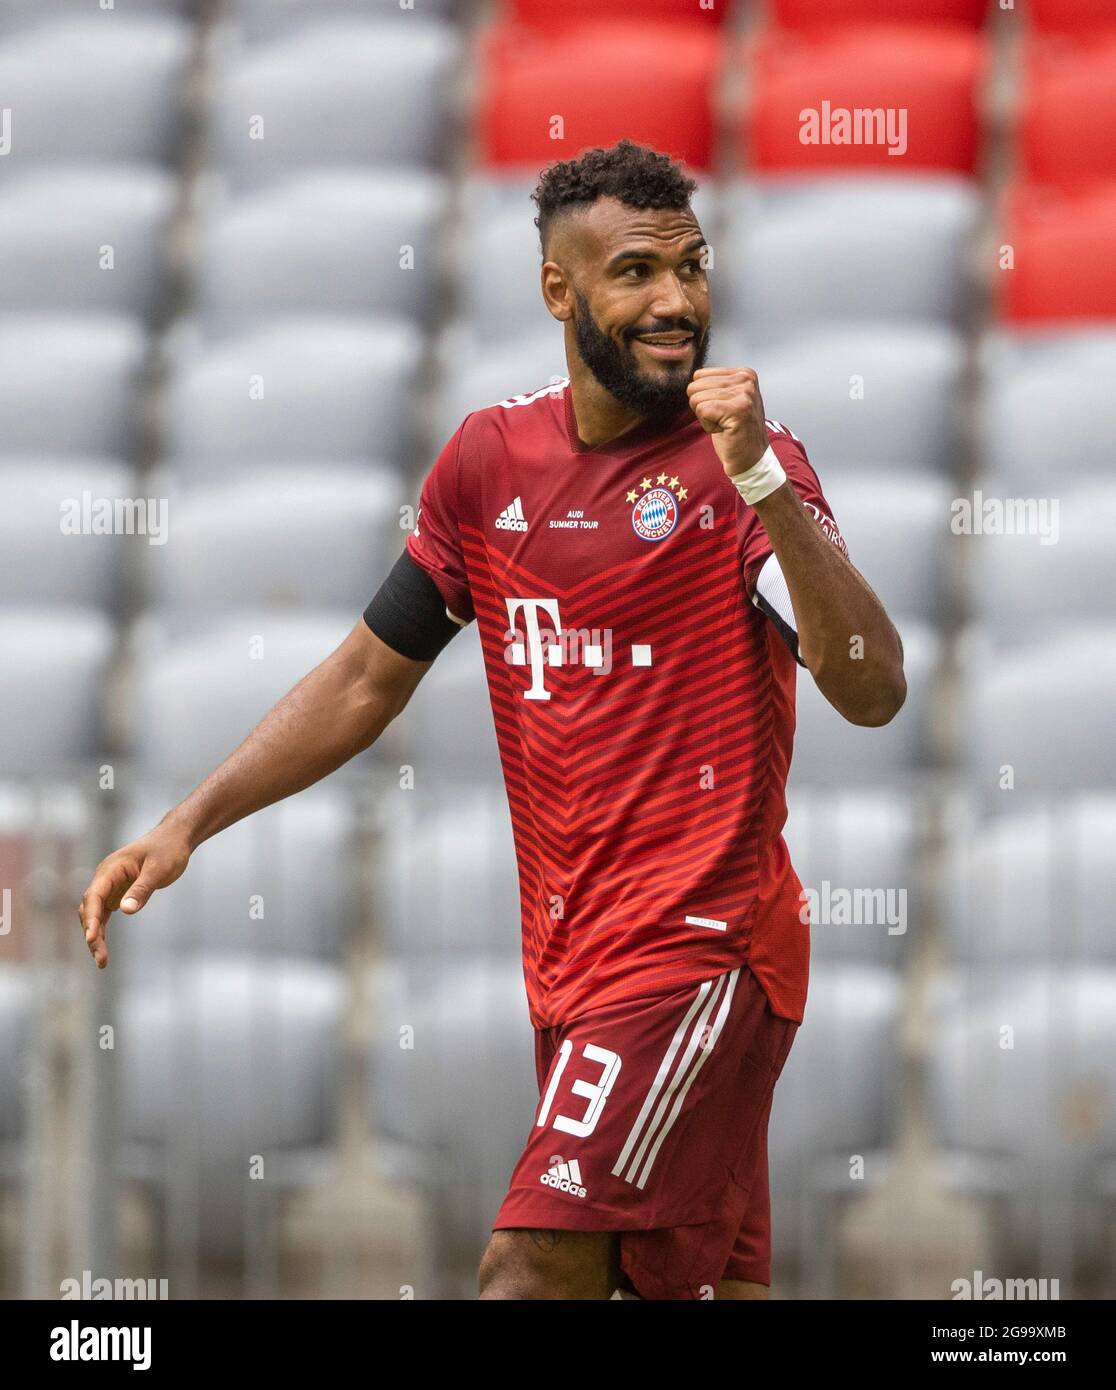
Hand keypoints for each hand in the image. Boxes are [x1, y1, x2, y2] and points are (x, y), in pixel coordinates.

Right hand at [77, 823, 191, 967]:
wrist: (174, 839)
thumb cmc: (168, 850)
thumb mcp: (158, 870)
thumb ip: (142, 889)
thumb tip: (125, 910)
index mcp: (111, 869)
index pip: (94, 896)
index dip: (91, 918)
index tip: (91, 938)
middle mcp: (105, 878)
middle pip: (90, 909)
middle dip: (92, 933)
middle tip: (100, 958)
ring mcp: (110, 886)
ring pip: (95, 914)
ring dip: (95, 936)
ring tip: (101, 961)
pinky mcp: (118, 893)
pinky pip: (105, 914)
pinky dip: (103, 930)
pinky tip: (102, 948)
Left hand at [686, 367, 769, 477]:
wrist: (749, 458)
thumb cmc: (735, 431)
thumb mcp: (728, 399)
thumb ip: (715, 385)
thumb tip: (693, 377)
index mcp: (744, 373)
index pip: (699, 375)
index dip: (704, 398)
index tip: (723, 410)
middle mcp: (746, 379)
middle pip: (695, 386)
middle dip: (703, 408)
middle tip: (723, 419)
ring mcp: (743, 394)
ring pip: (697, 399)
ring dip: (706, 418)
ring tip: (725, 424)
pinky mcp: (737, 409)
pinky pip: (702, 411)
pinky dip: (708, 426)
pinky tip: (724, 430)